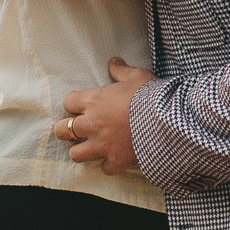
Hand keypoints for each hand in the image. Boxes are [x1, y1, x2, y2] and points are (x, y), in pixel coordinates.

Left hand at [61, 57, 148, 176]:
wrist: (168, 121)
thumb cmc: (151, 96)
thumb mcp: (137, 76)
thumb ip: (121, 70)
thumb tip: (113, 61)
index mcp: (94, 101)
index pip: (68, 102)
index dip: (72, 104)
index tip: (80, 106)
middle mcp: (92, 124)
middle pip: (62, 130)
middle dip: (66, 129)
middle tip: (75, 129)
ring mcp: (102, 145)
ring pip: (75, 154)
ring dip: (80, 151)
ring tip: (89, 148)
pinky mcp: (116, 161)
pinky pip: (104, 168)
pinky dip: (108, 165)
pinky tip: (114, 160)